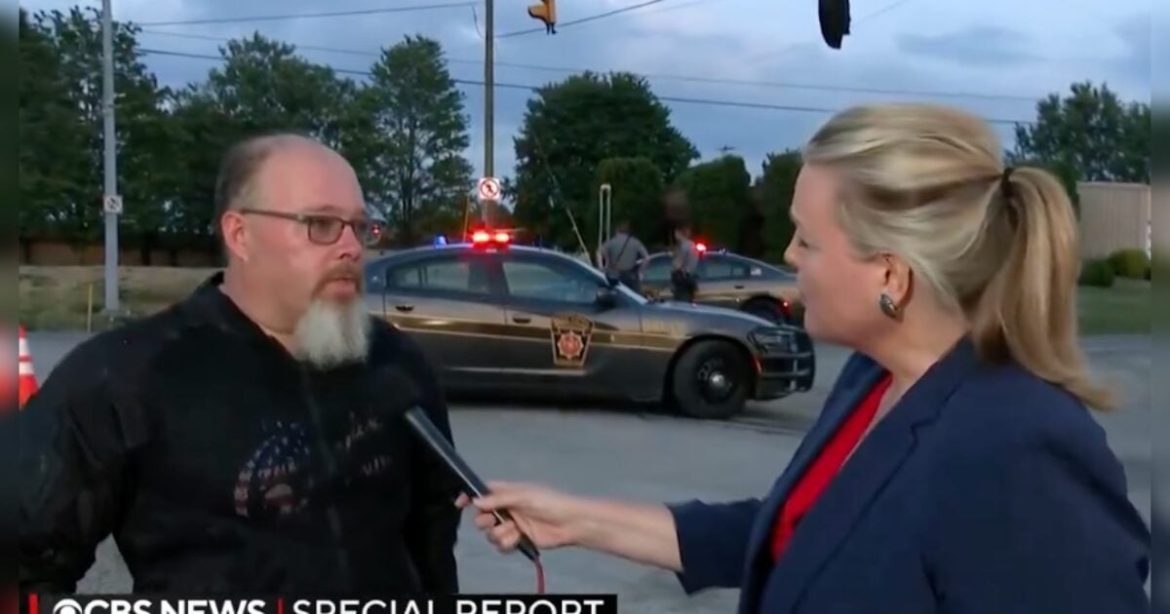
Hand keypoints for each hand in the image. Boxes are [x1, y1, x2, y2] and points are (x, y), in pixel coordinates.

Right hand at [455, 481, 586, 553]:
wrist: (569, 523)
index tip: (460, 503)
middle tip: (495, 521)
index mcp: (507, 493)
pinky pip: (501, 546)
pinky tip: (518, 539)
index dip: (470, 497)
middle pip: (482, 517)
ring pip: (491, 534)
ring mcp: (512, 525)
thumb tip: (476, 501)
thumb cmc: (549, 502)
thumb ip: (498, 499)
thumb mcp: (523, 496)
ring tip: (514, 531)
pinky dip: (507, 544)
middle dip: (485, 521)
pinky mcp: (517, 540)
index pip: (483, 493)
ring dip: (500, 534)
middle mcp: (506, 509)